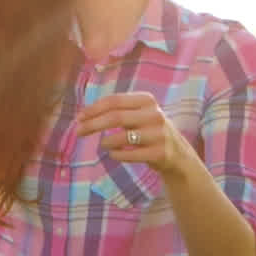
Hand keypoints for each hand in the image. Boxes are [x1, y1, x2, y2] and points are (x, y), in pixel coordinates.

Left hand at [75, 92, 192, 177]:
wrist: (177, 153)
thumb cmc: (148, 130)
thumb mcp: (137, 114)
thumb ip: (115, 110)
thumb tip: (82, 116)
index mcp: (147, 100)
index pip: (114, 101)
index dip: (94, 109)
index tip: (79, 118)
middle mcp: (155, 115)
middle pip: (115, 117)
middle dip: (93, 125)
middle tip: (78, 132)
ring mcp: (159, 134)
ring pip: (120, 138)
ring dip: (105, 142)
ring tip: (103, 144)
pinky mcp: (159, 153)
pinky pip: (127, 155)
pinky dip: (115, 155)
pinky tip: (115, 154)